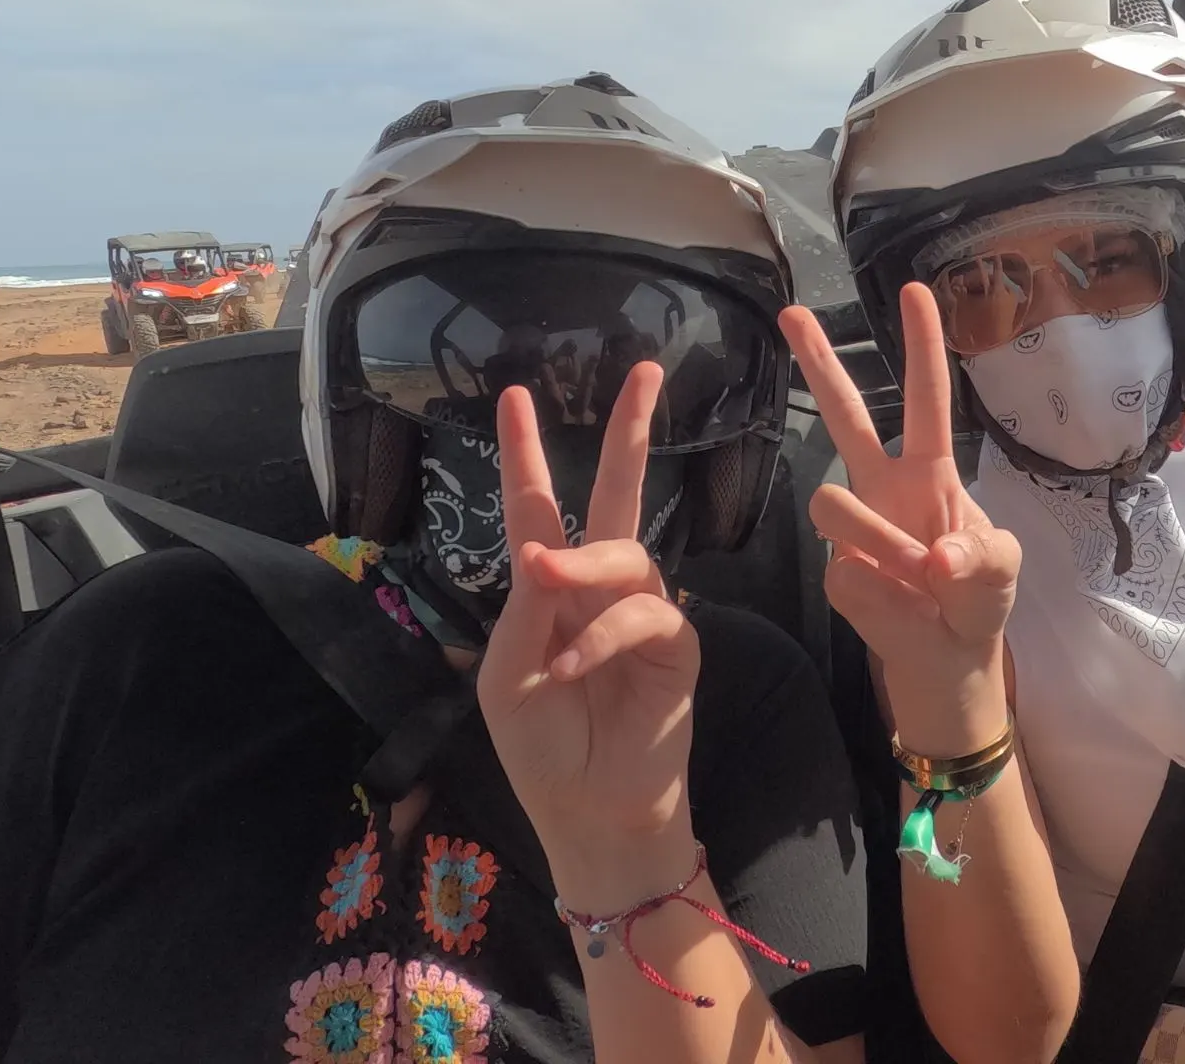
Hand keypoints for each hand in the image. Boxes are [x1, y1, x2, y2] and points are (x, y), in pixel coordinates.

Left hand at [476, 366, 698, 892]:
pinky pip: (645, 614)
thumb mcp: (507, 674)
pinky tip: (578, 666)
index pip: (539, 510)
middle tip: (647, 372)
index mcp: (550, 592)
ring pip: (626, 553)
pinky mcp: (676, 644)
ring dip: (585, 564)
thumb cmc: (542, 749)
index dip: (527, 455)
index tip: (515, 396)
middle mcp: (600, 589)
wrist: (592, 813)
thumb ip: (524, 608)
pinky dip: (605, 635)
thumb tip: (545, 548)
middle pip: (617, 496)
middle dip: (631, 433)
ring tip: (549, 580)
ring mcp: (643, 613)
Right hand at [779, 282, 1021, 754]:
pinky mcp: (835, 570)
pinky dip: (884, 595)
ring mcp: (853, 525)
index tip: (914, 291)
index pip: (926, 399)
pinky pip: (846, 570)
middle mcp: (883, 486)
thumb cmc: (979, 600)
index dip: (921, 347)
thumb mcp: (1003, 573)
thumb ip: (984, 559)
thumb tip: (940, 557)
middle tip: (790, 311)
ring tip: (919, 579)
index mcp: (931, 472)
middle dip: (818, 362)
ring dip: (880, 542)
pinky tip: (902, 608)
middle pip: (844, 414)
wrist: (948, 660)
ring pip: (832, 502)